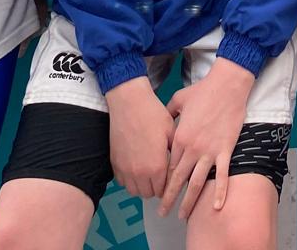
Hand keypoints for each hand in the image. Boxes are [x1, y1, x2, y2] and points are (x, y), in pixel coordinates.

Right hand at [107, 78, 173, 200]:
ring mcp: (125, 170)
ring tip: (148, 172)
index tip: (170, 178)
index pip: (164, 190)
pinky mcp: (115, 164)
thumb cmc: (152, 114)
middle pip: (149, 194)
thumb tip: (181, 166)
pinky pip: (122, 182)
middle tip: (160, 174)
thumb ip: (176, 154)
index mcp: (156, 167)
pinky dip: (129, 179)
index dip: (169, 185)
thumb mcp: (172, 132)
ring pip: (134, 191)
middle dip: (156, 187)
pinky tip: (135, 166)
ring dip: (142, 185)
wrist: (129, 103)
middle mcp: (139, 173)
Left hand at [160, 59, 251, 220]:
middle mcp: (192, 148)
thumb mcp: (178, 99)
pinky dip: (220, 192)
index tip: (158, 192)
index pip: (169, 166)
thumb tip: (163, 120)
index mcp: (180, 138)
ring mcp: (209, 151)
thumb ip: (168, 112)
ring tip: (183, 215)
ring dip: (189, 201)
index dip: (163, 181)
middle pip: (179, 180)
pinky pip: (222, 175)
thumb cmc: (203, 90)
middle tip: (163, 212)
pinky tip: (216, 206)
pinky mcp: (225, 150)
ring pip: (197, 183)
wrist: (227, 85)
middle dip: (169, 198)